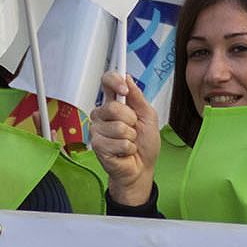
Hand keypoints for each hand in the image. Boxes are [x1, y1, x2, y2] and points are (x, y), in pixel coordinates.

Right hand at [90, 70, 159, 207]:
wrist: (142, 168)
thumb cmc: (144, 144)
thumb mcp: (148, 117)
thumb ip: (138, 98)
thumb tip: (128, 78)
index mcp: (115, 104)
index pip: (107, 83)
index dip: (113, 81)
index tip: (124, 89)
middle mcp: (102, 115)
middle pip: (113, 107)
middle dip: (131, 120)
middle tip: (133, 130)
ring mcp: (98, 130)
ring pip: (117, 126)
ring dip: (131, 137)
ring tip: (129, 142)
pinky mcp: (97, 145)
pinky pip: (118, 142)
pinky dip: (128, 148)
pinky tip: (125, 151)